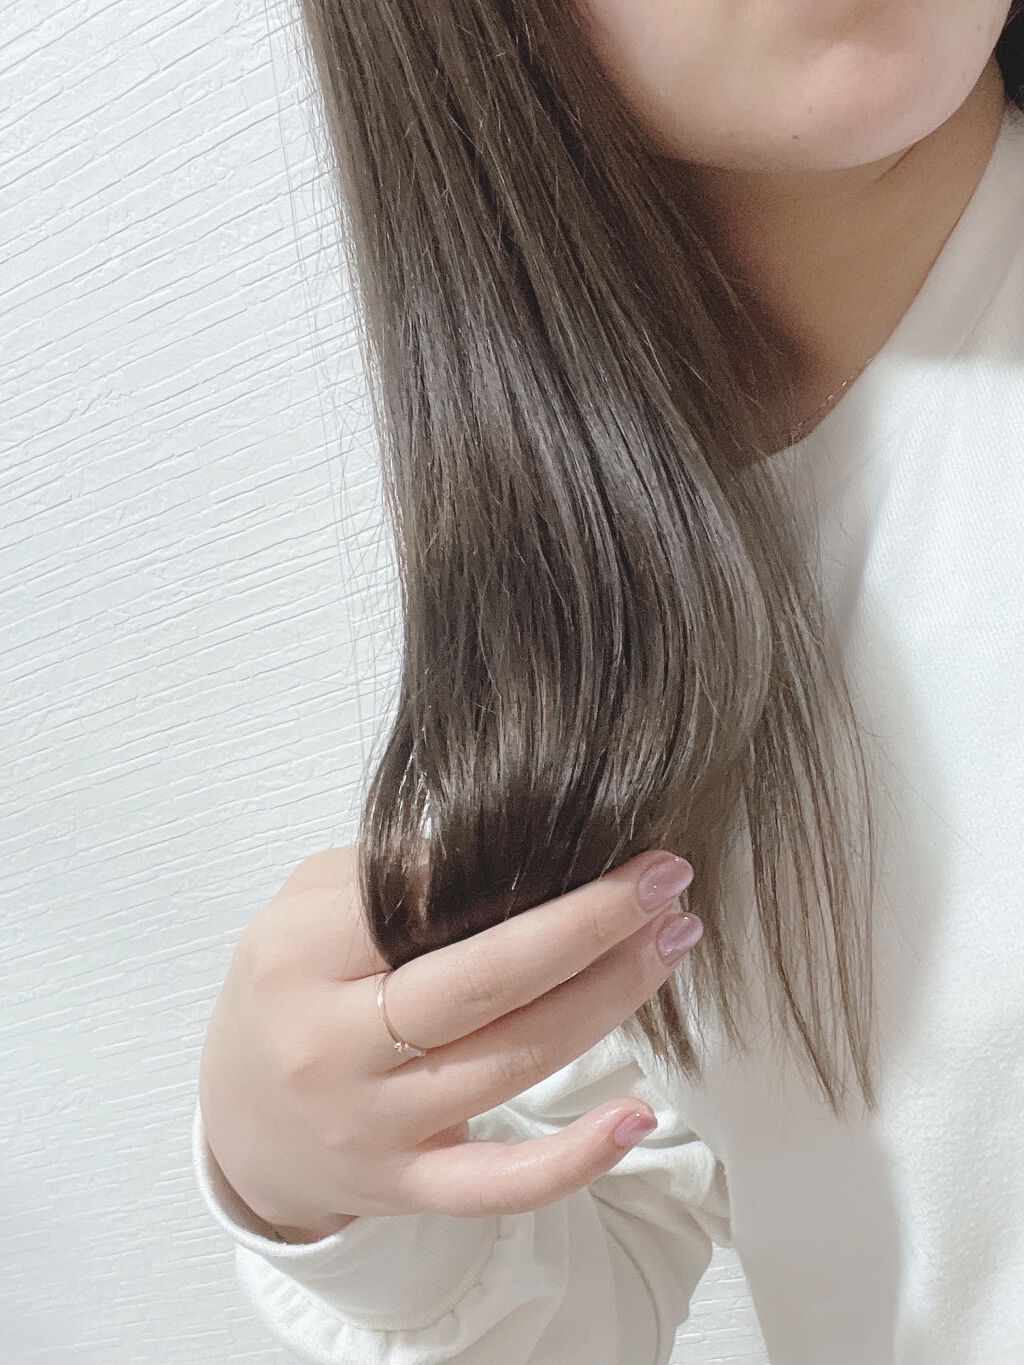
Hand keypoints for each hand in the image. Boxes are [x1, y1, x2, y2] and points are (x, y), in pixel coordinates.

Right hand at [198, 844, 700, 1239]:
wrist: (239, 1123)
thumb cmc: (288, 992)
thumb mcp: (302, 910)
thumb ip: (385, 875)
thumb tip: (506, 845)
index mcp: (300, 958)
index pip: (413, 898)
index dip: (512, 865)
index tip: (596, 834)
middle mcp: (333, 1046)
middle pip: (485, 981)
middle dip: (590, 924)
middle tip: (665, 880)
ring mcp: (372, 1125)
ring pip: (511, 1061)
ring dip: (607, 998)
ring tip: (670, 941)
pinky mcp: (406, 1187)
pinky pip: (499, 1184)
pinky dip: (574, 1159)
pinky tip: (637, 1115)